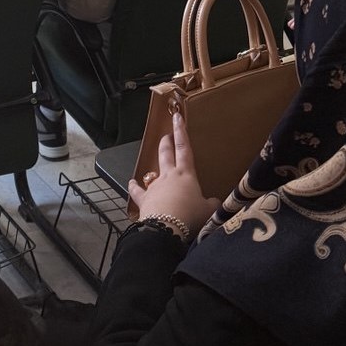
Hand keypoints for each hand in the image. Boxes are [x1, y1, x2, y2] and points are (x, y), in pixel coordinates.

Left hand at [129, 114, 219, 237]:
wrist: (167, 228)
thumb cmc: (190, 216)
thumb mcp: (209, 211)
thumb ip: (212, 204)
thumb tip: (214, 202)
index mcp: (186, 174)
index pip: (184, 148)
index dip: (181, 132)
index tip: (177, 117)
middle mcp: (169, 176)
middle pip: (166, 154)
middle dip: (166, 142)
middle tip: (167, 134)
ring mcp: (154, 187)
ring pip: (153, 170)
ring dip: (154, 164)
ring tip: (155, 159)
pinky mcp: (144, 199)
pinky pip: (137, 190)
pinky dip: (134, 186)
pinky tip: (131, 182)